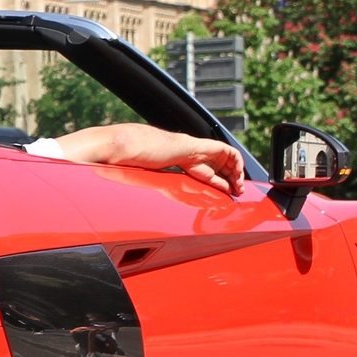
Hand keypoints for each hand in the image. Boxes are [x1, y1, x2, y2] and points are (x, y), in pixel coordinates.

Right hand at [50, 123, 245, 193]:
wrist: (118, 147)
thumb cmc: (119, 165)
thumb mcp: (135, 184)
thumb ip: (141, 191)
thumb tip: (124, 212)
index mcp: (169, 160)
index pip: (198, 169)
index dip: (212, 183)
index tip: (219, 198)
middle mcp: (182, 152)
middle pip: (215, 162)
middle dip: (228, 178)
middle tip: (234, 195)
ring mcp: (189, 146)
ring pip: (224, 155)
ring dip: (235, 172)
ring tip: (238, 190)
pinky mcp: (194, 145)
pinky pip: (224, 151)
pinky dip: (234, 164)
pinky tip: (234, 181)